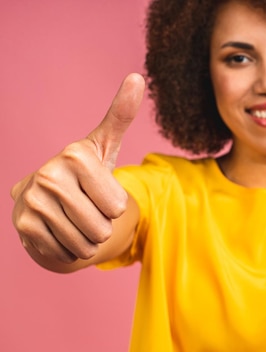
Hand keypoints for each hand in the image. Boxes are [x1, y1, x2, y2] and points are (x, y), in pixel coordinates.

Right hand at [11, 73, 144, 264]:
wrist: (46, 198)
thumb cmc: (84, 172)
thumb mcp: (104, 145)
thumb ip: (121, 115)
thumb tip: (137, 77)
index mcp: (75, 154)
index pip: (118, 206)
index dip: (115, 205)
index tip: (98, 190)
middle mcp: (48, 174)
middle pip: (103, 228)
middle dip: (102, 226)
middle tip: (87, 208)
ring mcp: (32, 201)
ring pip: (86, 244)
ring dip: (88, 240)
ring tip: (76, 220)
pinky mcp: (23, 227)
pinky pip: (67, 254)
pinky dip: (70, 250)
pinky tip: (60, 231)